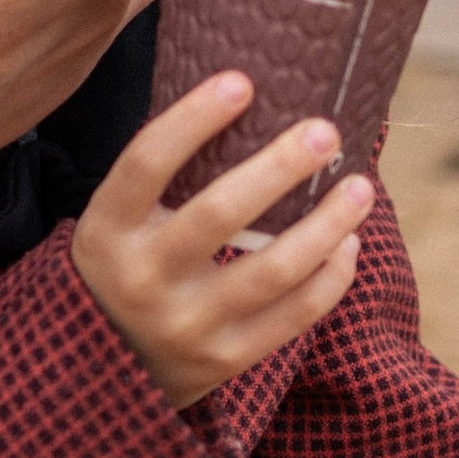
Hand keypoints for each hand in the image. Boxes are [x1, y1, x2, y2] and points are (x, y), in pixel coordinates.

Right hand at [73, 73, 375, 408]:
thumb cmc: (123, 271)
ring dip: (325, 224)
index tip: (242, 82)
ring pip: (271, 270)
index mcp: (106, 232)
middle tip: (325, 131)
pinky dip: (330, 278)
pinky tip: (347, 245)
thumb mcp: (115, 226)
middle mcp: (141, 279)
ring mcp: (184, 326)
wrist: (100, 375)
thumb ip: (161, 179)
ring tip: (358, 188)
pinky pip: (292, 316)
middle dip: (280, 167)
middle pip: (218, 213)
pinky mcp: (221, 362)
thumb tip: (240, 98)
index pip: (147, 164)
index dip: (193, 119)